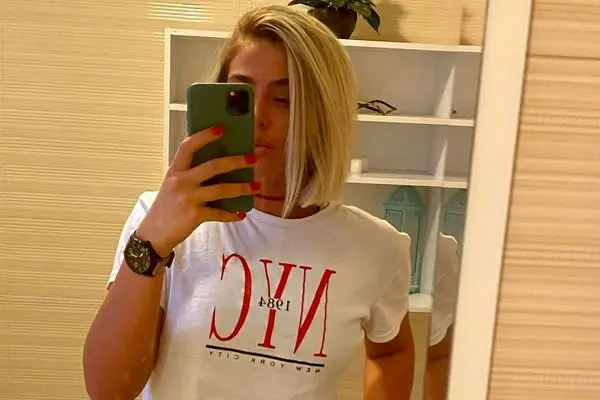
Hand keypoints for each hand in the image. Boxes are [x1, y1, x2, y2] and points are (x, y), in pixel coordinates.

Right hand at [136, 126, 258, 256]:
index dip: (204, 136)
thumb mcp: (173, 185)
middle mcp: (181, 181)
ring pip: (221, 189)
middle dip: (236, 162)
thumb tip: (220, 165)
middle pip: (213, 166)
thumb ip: (189, 174)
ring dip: (241, 188)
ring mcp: (188, 198)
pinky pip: (219, 213)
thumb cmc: (167, 207)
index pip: (188, 147)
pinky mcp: (194, 215)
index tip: (221, 129)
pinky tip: (241, 214)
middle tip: (252, 158)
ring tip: (256, 186)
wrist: (154, 234)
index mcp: (175, 170)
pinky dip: (232, 214)